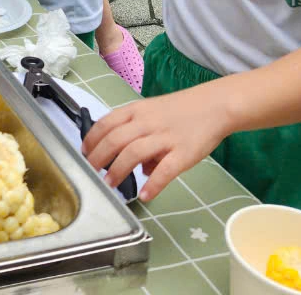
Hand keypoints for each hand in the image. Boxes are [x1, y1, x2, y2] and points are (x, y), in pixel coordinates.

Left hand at [81, 84, 232, 202]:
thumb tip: (137, 169)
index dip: (92, 139)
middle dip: (98, 157)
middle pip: (115, 139)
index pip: (106, 123)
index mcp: (137, 110)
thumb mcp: (154, 113)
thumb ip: (140, 136)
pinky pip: (165, 170)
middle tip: (91, 172)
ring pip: (133, 153)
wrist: (216, 105)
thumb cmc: (182, 110)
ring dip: (117, 171)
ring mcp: (165, 137)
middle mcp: (147, 122)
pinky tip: (144, 195)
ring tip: (109, 185)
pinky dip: (152, 184)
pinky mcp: (183, 153)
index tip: (84, 152)